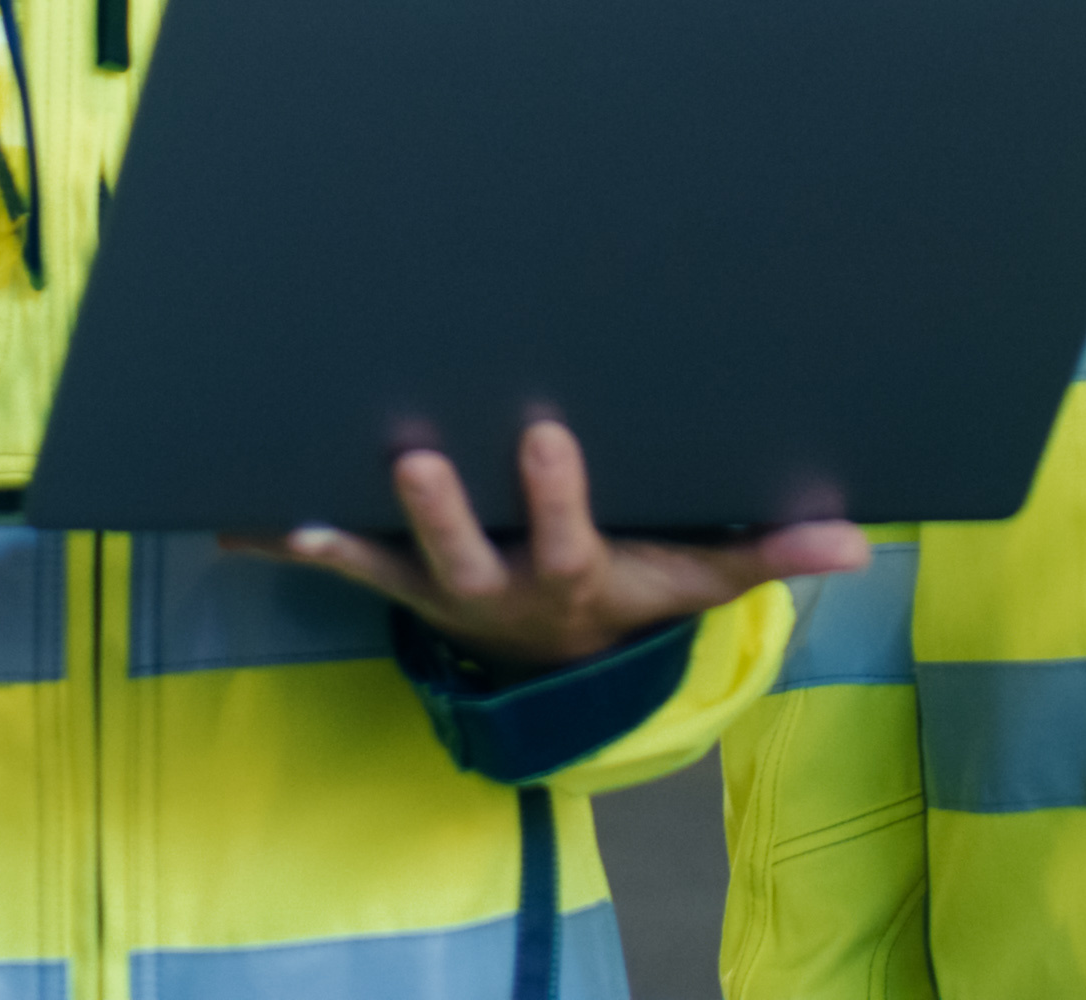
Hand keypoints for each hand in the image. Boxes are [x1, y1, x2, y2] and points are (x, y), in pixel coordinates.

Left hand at [237, 421, 870, 675]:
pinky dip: (280, 540)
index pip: (563, 539)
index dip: (553, 493)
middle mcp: (494, 587)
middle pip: (458, 555)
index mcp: (570, 575)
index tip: (543, 432)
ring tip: (285, 503)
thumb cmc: (635, 584)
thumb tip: (861, 545)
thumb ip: (770, 553)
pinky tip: (225, 516)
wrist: (562, 653)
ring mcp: (436, 585)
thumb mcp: (701, 573)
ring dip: (337, 537)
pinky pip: (332, 559)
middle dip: (435, 509)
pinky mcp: (396, 576)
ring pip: (384, 562)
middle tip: (410, 455)